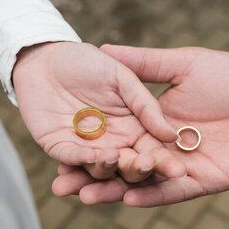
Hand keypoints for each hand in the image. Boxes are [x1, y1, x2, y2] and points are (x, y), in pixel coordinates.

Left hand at [12, 42, 183, 180]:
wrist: (48, 56)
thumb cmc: (90, 63)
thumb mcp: (124, 79)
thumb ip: (146, 106)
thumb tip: (172, 135)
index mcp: (134, 130)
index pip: (153, 152)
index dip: (165, 163)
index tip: (180, 171)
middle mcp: (113, 144)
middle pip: (129, 167)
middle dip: (139, 169)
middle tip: (148, 165)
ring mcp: (86, 148)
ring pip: (100, 169)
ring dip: (108, 168)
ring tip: (114, 158)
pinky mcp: (59, 147)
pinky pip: (72, 157)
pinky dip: (80, 160)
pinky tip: (91, 156)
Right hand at [53, 45, 228, 205]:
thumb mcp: (183, 64)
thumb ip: (144, 63)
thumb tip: (104, 48)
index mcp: (155, 121)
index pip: (115, 138)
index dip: (89, 148)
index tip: (57, 154)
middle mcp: (163, 147)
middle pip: (121, 165)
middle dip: (92, 177)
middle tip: (59, 187)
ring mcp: (183, 166)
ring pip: (143, 181)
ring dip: (114, 190)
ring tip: (84, 197)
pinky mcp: (204, 181)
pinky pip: (173, 192)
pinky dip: (152, 194)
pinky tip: (127, 197)